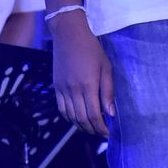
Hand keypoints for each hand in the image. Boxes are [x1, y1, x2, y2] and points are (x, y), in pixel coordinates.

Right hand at [50, 12, 114, 136]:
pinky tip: (77, 120)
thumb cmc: (92, 49)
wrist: (69, 35)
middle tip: (101, 133)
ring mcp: (63, 89)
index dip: (101, 127)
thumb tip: (110, 114)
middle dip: (92, 130)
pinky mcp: (56, 87)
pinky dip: (69, 118)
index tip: (108, 133)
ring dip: (81, 127)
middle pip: (82, 119)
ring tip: (91, 128)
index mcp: (88, 85)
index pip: (94, 114)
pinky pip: (61, 109)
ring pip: (70, 116)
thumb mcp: (106, 67)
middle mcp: (73, 90)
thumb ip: (108, 91)